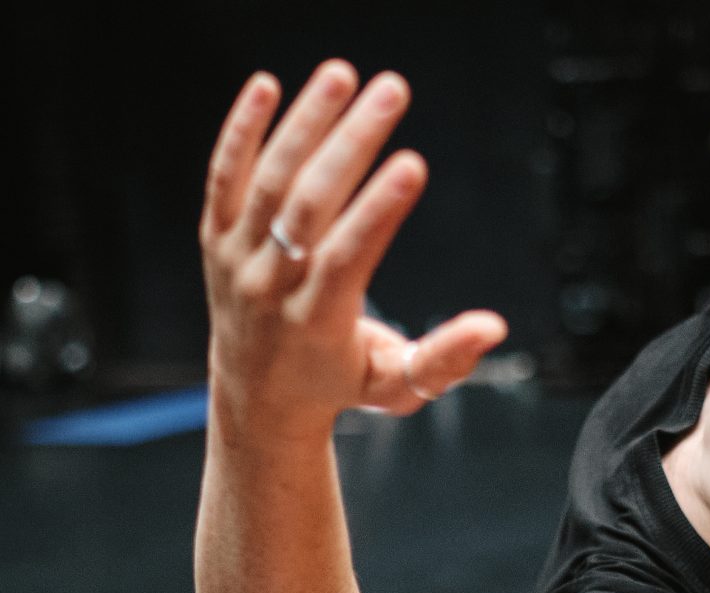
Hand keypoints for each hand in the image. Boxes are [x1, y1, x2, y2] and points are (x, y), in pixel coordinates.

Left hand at [199, 62, 507, 431]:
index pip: (346, 258)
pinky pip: (223, 177)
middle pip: (308, 206)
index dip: (379, 211)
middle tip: (393, 92)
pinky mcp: (217, 237)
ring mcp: (238, 259)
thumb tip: (493, 327)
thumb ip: (443, 359)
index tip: (413, 164)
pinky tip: (267, 85)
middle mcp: (269, 287)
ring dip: (306, 122)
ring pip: (269, 182)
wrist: (257, 399)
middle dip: (353, 144)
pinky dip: (241, 131)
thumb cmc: (339, 385)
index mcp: (316, 323)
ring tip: (345, 75)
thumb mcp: (395, 388)